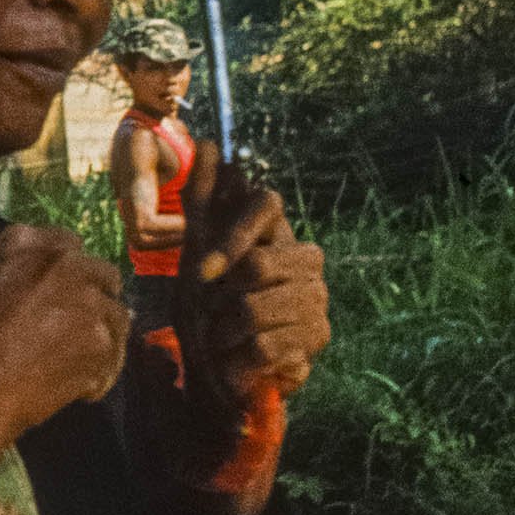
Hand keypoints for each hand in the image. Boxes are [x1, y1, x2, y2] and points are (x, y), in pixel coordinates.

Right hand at [0, 224, 129, 461]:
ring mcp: (87, 300)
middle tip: (73, 330)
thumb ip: (16, 281)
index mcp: (25, 241)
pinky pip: (113, 360)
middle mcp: (63, 261)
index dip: (67, 275)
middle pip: (103, 275)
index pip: (68, 245)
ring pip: (116, 318)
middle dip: (93, 300)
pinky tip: (75, 392)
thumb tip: (37, 300)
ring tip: (76, 367)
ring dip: (100, 339)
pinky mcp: (101, 342)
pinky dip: (98, 376)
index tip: (59, 296)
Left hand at [173, 145, 329, 417]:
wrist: (218, 371)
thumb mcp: (196, 251)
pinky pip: (264, 345)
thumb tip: (210, 143)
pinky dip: (237, 357)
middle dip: (221, 296)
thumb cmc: (207, 306)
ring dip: (223, 330)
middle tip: (213, 312)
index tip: (202, 271)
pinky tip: (240, 358)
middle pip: (259, 263)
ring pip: (255, 307)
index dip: (231, 235)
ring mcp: (317, 300)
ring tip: (224, 337)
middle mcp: (306, 260)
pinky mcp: (318, 339)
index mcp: (277, 233)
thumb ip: (203, 199)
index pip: (265, 202)